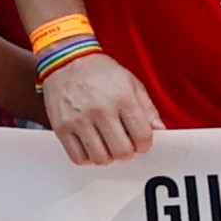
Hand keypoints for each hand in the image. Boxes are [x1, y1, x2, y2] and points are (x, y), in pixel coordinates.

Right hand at [39, 50, 160, 165]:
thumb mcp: (132, 83)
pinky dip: (88, 158)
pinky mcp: (61, 128)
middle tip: (124, 144)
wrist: (67, 61)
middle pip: (122, 151)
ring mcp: (79, 120)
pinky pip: (78, 158)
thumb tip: (159, 130)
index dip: (145, 144)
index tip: (141, 143)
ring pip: (100, 159)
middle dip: (127, 152)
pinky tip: (91, 146)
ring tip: (107, 145)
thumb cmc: (101, 72)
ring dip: (108, 157)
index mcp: (123, 98)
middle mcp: (101, 110)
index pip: (142, 136)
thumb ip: (147, 108)